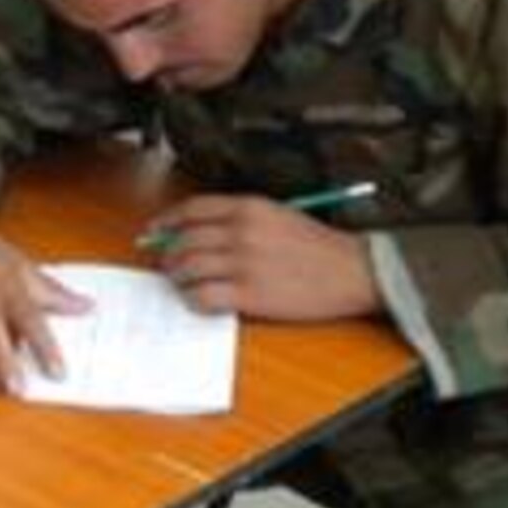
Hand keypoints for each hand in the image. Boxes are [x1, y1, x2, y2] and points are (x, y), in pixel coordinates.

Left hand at [141, 193, 381, 318]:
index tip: (155, 232)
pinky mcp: (251, 294)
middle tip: (166, 264)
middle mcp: (242, 231)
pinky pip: (203, 297)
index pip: (191, 210)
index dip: (166, 222)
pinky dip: (193, 299)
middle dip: (167, 254)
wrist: (353, 270)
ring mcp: (244, 263)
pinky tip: (200, 300)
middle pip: (183, 240)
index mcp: (248, 207)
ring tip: (181, 284)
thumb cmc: (317, 246)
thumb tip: (195, 231)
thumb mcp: (276, 215)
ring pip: (187, 269)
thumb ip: (237, 219)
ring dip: (177, 278)